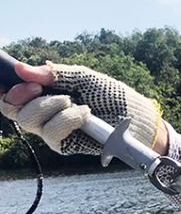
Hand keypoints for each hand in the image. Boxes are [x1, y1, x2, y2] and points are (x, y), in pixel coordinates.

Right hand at [0, 60, 165, 154]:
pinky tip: (84, 115)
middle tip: (40, 88)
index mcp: (44, 94)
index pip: (11, 94)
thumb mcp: (83, 77)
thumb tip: (22, 68)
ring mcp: (52, 130)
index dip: (5, 88)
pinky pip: (52, 133)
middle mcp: (43, 113)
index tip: (16, 80)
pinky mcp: (64, 145)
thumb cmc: (111, 96)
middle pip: (12, 108)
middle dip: (24, 94)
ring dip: (51, 106)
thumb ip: (55, 74)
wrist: (135, 117)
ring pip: (29, 120)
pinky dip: (67, 119)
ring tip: (75, 102)